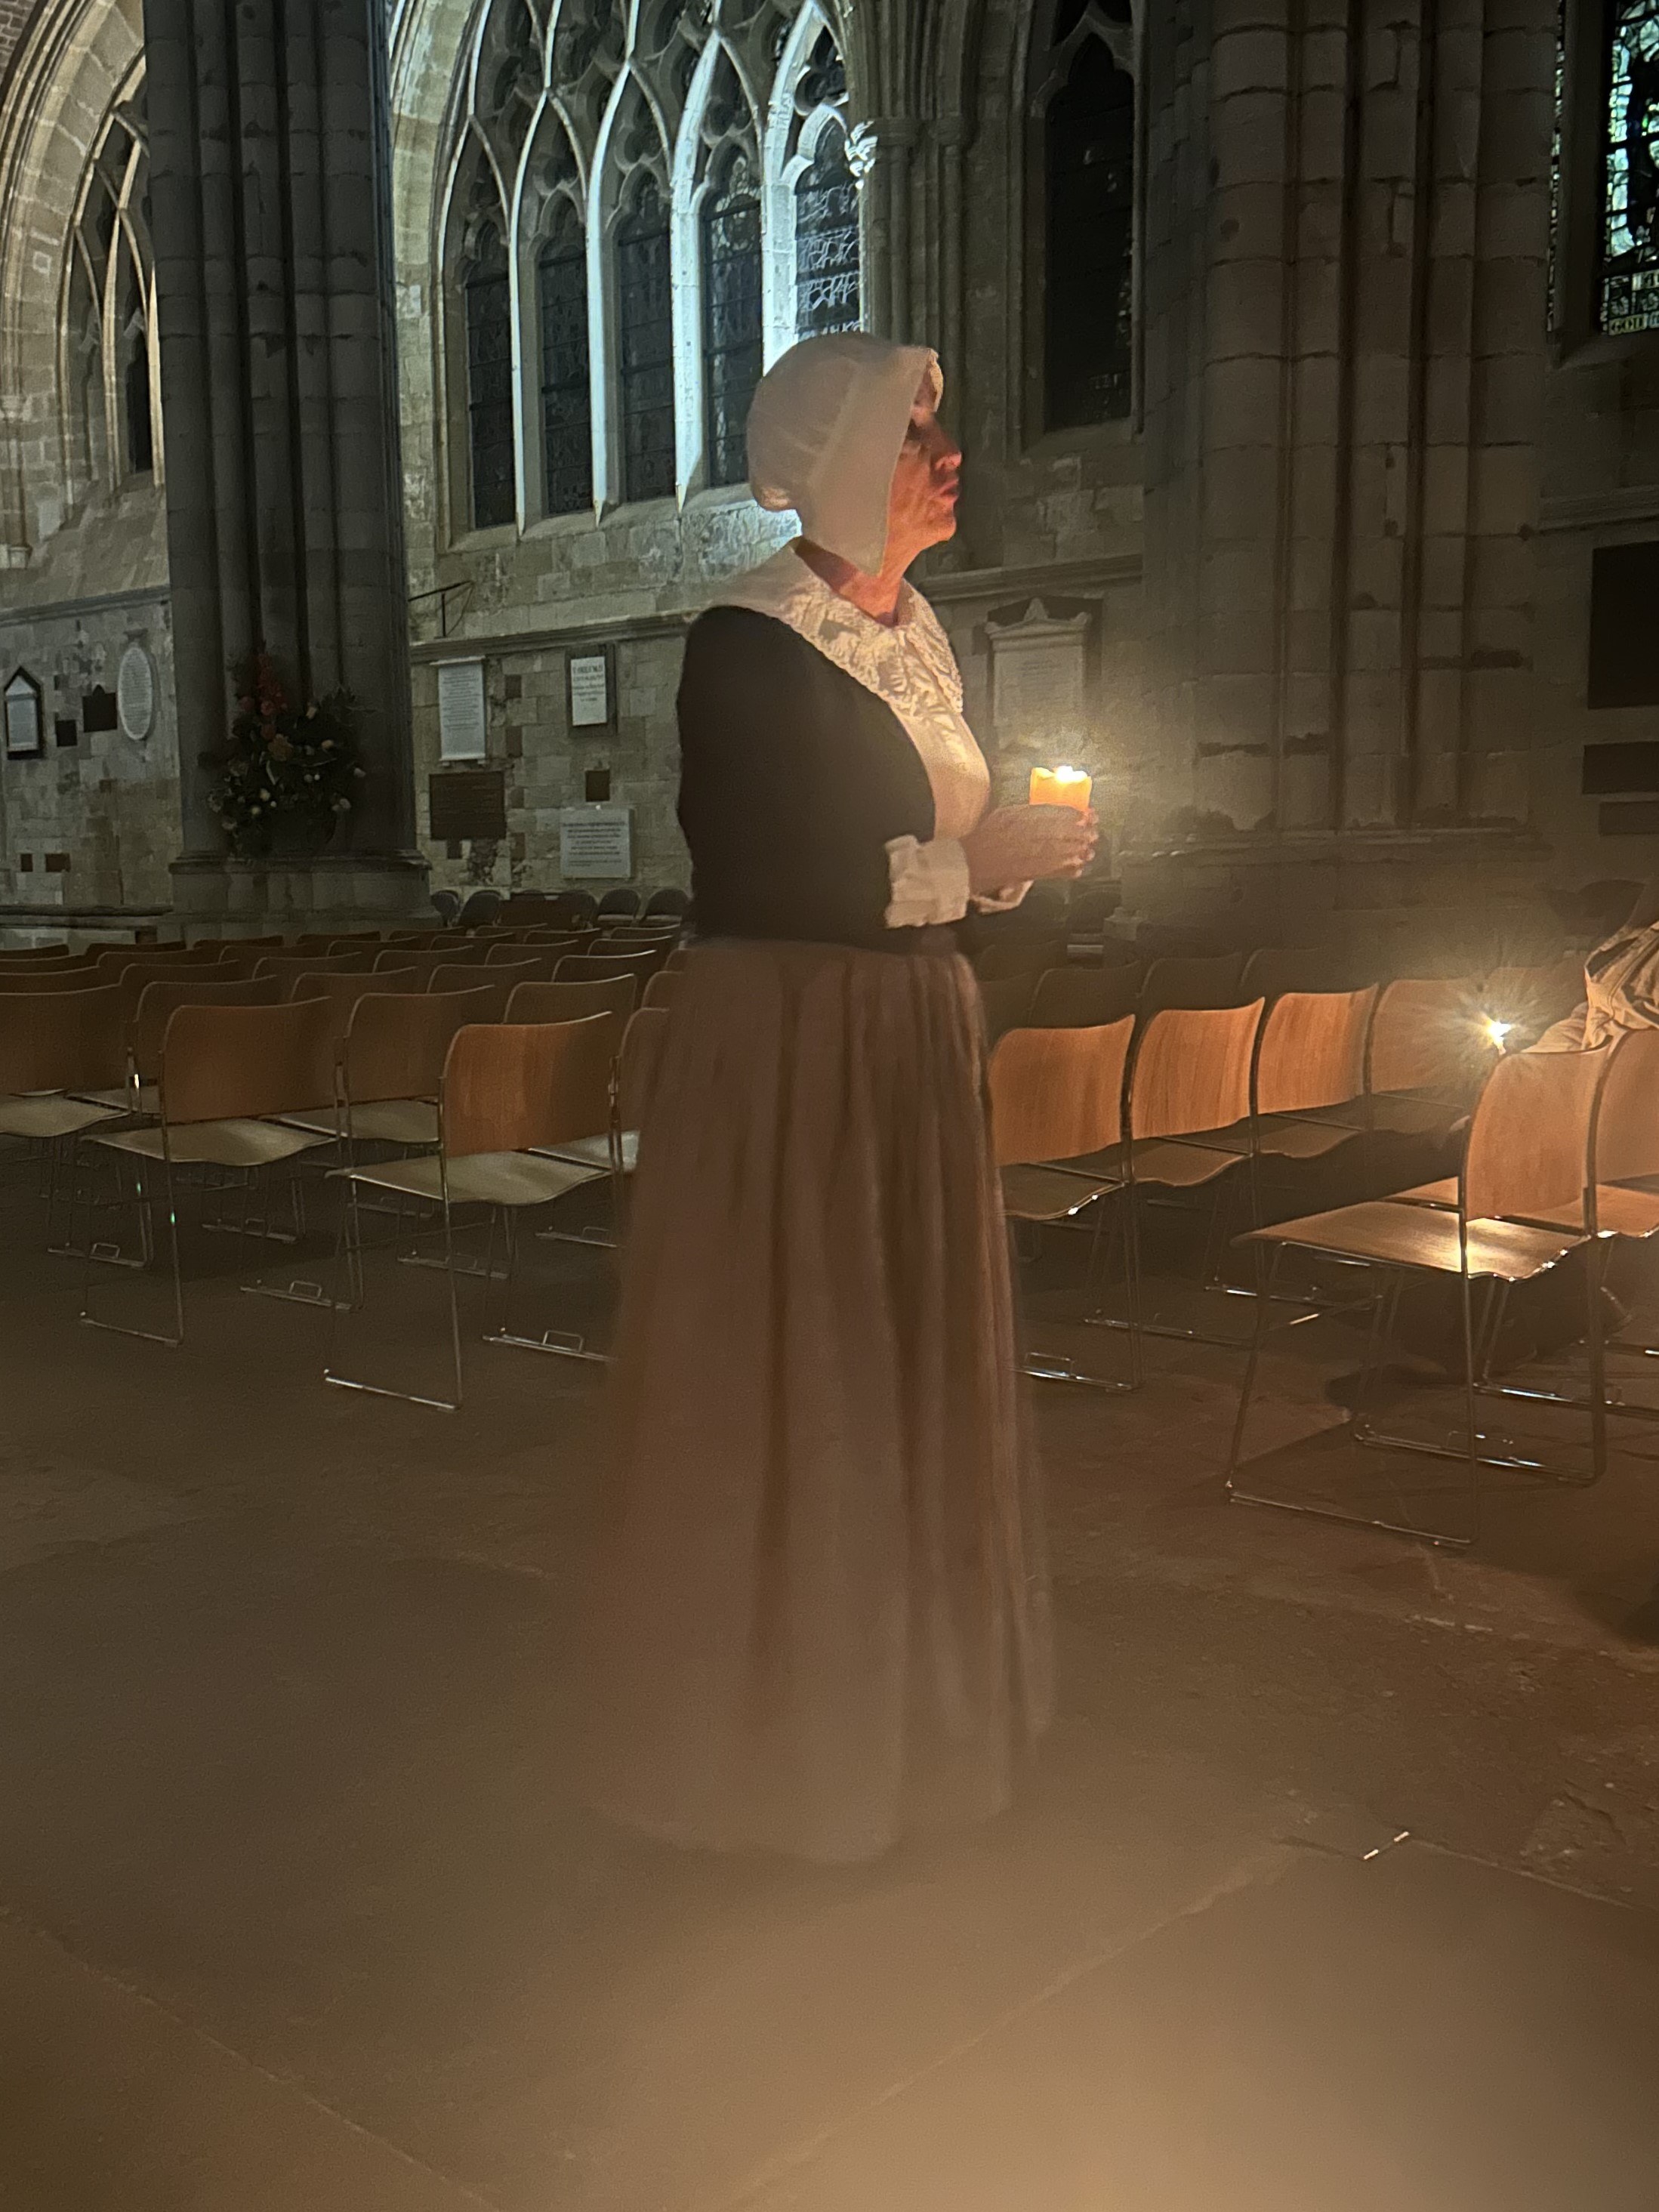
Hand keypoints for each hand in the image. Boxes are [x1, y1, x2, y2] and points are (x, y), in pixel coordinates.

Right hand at [962, 804, 1097, 892]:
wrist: (967, 862)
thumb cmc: (983, 838)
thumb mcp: (1004, 814)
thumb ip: (1027, 811)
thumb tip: (1049, 809)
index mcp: (1022, 817)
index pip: (1057, 813)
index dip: (1076, 813)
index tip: (1087, 813)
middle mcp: (1029, 834)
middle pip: (1065, 831)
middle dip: (1083, 832)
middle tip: (1093, 831)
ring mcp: (1031, 854)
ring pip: (1064, 850)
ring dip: (1080, 850)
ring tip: (1089, 849)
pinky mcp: (1030, 872)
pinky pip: (1055, 870)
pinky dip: (1068, 870)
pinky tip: (1078, 868)